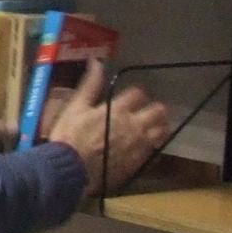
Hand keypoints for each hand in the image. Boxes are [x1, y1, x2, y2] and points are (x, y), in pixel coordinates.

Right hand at [44, 60, 173, 197]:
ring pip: (162, 132)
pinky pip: (156, 153)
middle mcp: (133, 125)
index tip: (132, 97)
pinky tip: (148, 149)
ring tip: (153, 129)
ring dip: (160, 128)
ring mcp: (138, 145)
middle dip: (156, 109)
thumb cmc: (69, 137)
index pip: (138, 93)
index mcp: (118, 109)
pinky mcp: (138, 163)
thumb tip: (96, 61)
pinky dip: (154, 149)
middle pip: (158, 111)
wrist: (70, 170)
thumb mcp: (76, 107)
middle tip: (150, 112)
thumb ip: (90, 85)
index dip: (137, 94)